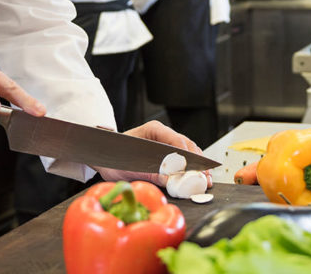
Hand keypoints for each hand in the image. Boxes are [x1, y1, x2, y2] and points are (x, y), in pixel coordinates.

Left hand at [95, 120, 213, 188]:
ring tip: (205, 180)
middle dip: (199, 163)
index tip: (197, 169)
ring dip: (198, 166)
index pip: (177, 140)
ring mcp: (166, 142)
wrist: (104, 156)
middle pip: (187, 146)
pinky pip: (184, 159)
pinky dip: (191, 169)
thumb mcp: (130, 166)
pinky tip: (197, 179)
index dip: (189, 156)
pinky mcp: (167, 152)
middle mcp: (163, 134)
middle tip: (206, 177)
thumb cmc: (114, 156)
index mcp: (155, 129)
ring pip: (189, 152)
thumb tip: (169, 180)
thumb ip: (150, 172)